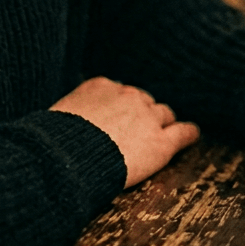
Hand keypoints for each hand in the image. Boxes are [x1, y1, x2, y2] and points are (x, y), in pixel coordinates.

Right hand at [50, 77, 199, 188]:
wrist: (65, 159)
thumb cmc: (52, 143)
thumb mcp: (56, 115)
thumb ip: (72, 111)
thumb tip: (63, 120)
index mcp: (101, 86)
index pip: (119, 91)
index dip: (120, 106)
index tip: (116, 117)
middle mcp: (128, 95)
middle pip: (144, 101)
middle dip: (140, 114)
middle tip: (133, 132)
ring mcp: (148, 117)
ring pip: (164, 114)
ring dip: (161, 123)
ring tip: (160, 134)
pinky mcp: (161, 141)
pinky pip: (184, 132)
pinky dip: (189, 133)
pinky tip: (192, 135)